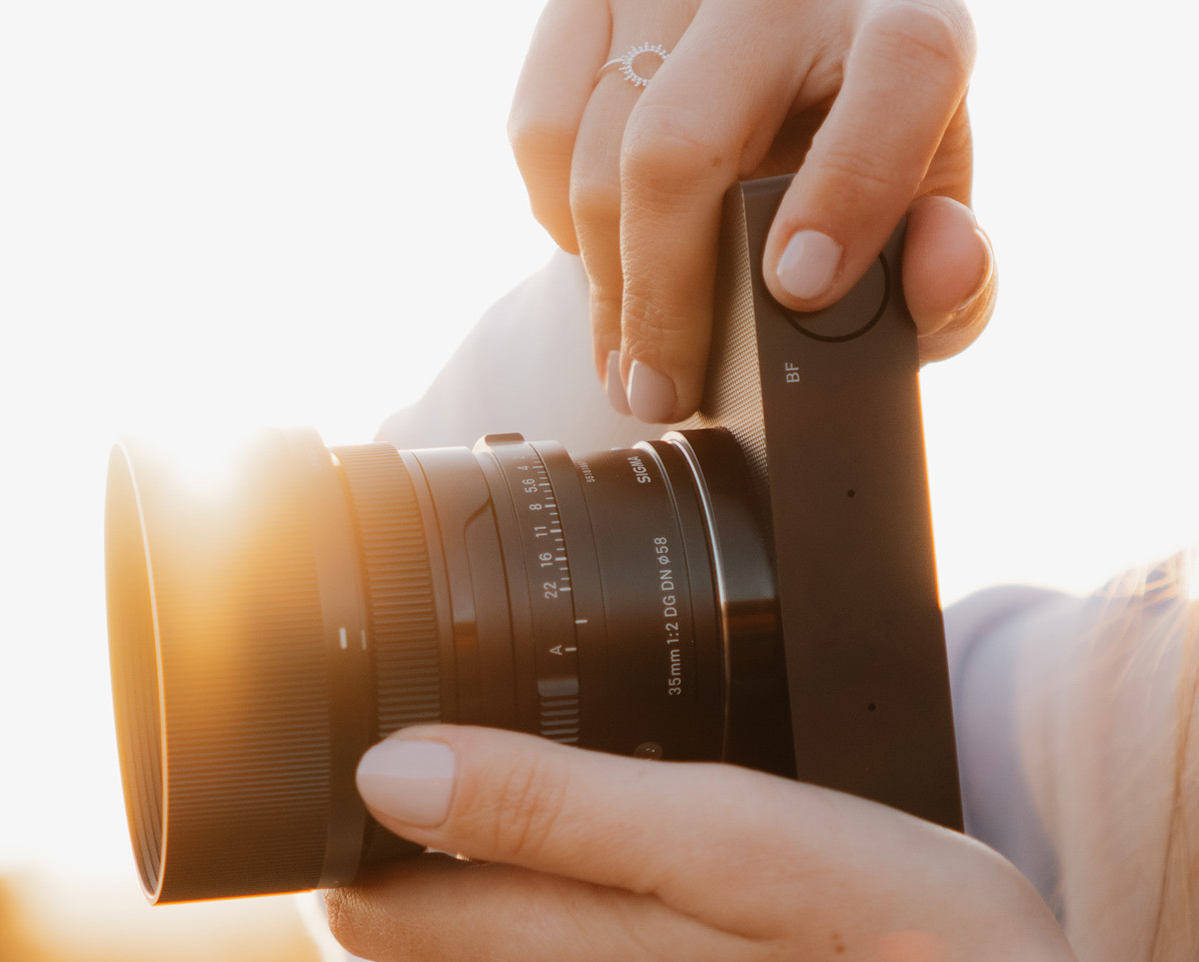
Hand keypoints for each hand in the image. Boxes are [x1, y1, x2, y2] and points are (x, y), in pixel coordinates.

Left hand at [326, 726, 1123, 961]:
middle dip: (503, 853)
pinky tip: (734, 942)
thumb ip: (541, 804)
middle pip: (470, 931)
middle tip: (598, 782)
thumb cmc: (886, 951)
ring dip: (594, 908)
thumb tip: (386, 775)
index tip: (401, 778)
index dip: (365, 841)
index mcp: (552, 960)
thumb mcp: (715, 831)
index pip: (375, 912)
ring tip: (690, 859)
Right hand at [508, 0, 994, 421]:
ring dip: (605, 287)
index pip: (899, 72)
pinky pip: (538, 128)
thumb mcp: (923, 221)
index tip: (798, 289)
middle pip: (679, 142)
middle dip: (660, 298)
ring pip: (595, 151)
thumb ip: (955, 271)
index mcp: (904, 19)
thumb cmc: (857, 166)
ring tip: (632, 358)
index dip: (848, 189)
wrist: (773, 88)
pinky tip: (606, 249)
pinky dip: (555, 216)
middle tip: (662, 392)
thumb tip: (941, 277)